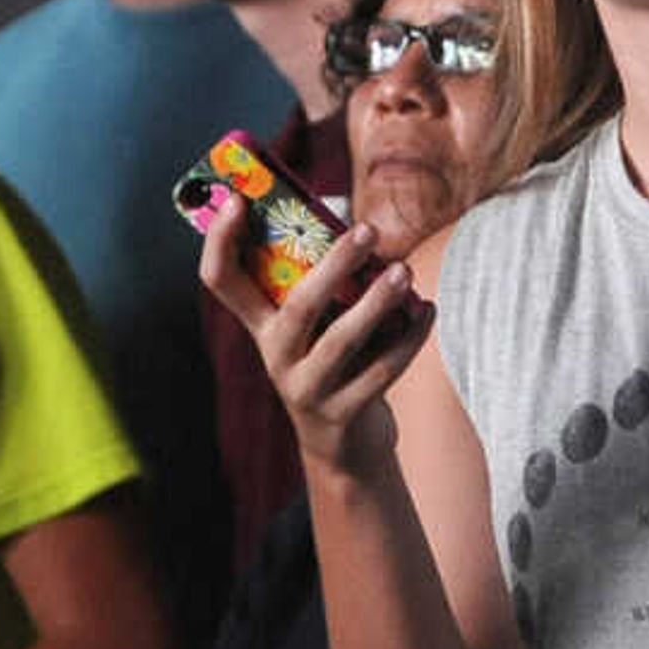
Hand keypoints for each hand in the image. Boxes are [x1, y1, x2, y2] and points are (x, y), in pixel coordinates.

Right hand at [195, 200, 432, 472]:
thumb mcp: (313, 328)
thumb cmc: (333, 365)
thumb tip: (361, 229)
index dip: (220, 241)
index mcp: (261, 326)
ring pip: (341, 341)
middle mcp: (275, 355)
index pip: (221, 280)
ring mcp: (306, 388)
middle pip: (297, 306)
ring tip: (405, 272)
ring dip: (377, 303)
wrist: (344, 447)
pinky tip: (428, 310)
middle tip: (369, 231)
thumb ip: (322, 284)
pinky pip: (380, 371)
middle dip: (334, 265)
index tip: (236, 200)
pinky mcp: (342, 413)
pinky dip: (410, 338)